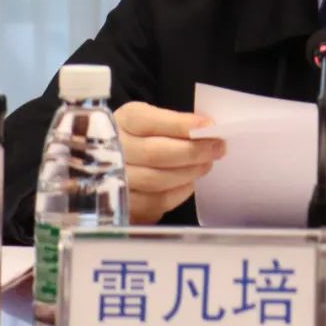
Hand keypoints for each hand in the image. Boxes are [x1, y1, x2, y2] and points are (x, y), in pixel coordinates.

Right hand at [114, 102, 226, 224]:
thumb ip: (173, 123)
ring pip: (157, 180)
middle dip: (193, 151)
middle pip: (156, 153)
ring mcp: (112, 180)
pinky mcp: (120, 205)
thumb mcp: (149, 119)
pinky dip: (177, 193)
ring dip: (189, 173)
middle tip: (217, 148)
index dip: (181, 125)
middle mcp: (111, 150)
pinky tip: (189, 183)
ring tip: (206, 164)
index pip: (150, 122)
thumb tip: (208, 130)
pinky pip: (154, 203)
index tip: (209, 126)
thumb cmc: (137, 136)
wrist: (107, 161)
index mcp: (121, 121)